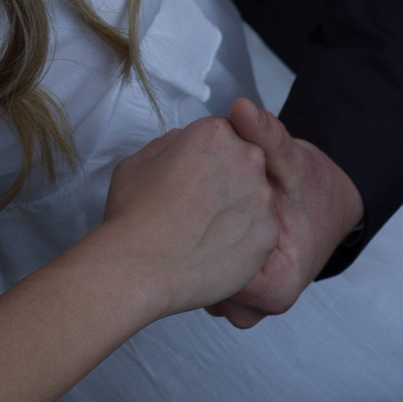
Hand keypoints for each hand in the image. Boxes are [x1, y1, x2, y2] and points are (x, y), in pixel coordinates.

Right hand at [101, 113, 278, 319]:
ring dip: (237, 208)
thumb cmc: (134, 215)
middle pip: (246, 161)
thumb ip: (170, 144)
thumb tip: (182, 146)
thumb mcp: (138, 160)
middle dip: (228, 178)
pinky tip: (215, 249)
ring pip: (255, 197)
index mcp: (215, 134)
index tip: (194, 173)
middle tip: (199, 203)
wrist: (141, 269)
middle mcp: (247, 159)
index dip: (208, 155)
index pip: (225, 133)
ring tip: (204, 231)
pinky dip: (243, 239)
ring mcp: (262, 198)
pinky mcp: (268, 234)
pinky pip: (260, 231)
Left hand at [205, 100, 364, 325]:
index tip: (193, 198)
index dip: (201, 229)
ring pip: (199, 286)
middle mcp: (260, 307)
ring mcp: (245, 309)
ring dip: (190, 250)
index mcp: (277, 283)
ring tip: (192, 215)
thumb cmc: (311, 191)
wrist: (326, 208)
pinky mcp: (233, 299)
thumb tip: (242, 109)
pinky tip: (196, 226)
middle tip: (185, 205)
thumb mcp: (293, 162)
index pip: (216, 271)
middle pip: (204, 284)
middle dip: (191, 241)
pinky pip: (202, 284)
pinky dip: (196, 256)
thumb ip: (266, 138)